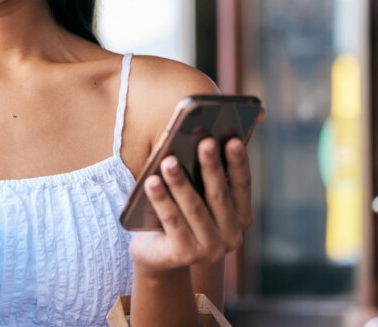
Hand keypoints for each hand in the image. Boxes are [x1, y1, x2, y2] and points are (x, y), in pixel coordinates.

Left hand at [129, 137, 252, 273]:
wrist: (156, 254)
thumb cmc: (179, 213)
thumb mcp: (195, 195)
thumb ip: (202, 175)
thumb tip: (198, 137)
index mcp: (240, 216)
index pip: (242, 186)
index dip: (238, 163)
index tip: (232, 140)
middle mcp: (231, 235)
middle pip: (218, 195)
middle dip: (211, 166)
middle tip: (204, 141)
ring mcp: (209, 249)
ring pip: (194, 208)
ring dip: (181, 182)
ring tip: (169, 160)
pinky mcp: (184, 255)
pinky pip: (171, 222)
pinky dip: (161, 200)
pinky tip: (151, 181)